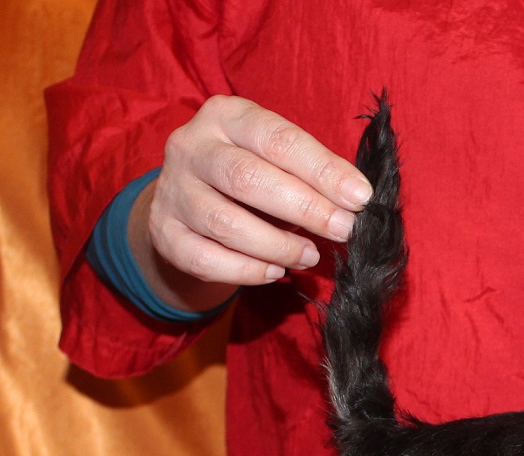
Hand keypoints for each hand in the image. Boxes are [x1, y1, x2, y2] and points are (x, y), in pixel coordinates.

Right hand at [128, 95, 373, 313]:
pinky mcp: (163, 232)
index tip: (360, 197)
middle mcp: (191, 146)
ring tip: (310, 255)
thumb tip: (356, 200)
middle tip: (343, 230)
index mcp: (226, 116)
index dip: (323, 170)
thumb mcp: (279, 162)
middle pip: (248, 178)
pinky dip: (248, 271)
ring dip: (278, 246)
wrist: (189, 204)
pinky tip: (276, 271)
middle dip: (305, 208)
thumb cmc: (252, 178)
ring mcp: (172, 190)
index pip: (278, 139)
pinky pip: (207, 259)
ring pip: (225, 224)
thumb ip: (312, 175)